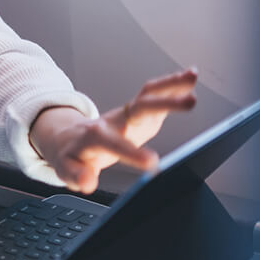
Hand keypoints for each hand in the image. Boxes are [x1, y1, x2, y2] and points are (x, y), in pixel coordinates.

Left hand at [30, 69, 197, 193]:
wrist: (70, 137)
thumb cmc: (71, 154)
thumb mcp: (66, 169)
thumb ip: (76, 175)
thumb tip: (87, 182)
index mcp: (96, 136)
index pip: (114, 142)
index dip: (131, 152)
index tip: (153, 162)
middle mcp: (114, 120)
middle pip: (139, 108)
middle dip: (164, 104)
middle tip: (190, 102)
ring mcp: (127, 113)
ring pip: (148, 95)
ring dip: (171, 86)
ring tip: (192, 78)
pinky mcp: (139, 112)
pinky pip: (155, 96)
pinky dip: (173, 86)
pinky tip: (190, 78)